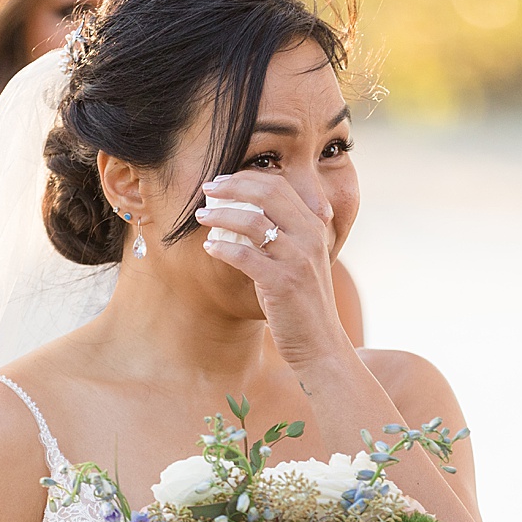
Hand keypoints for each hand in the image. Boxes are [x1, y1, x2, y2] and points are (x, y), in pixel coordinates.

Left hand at [194, 171, 350, 373]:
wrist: (320, 343)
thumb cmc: (303, 304)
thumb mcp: (300, 262)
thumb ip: (282, 237)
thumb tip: (245, 215)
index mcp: (314, 227)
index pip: (280, 186)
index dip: (247, 178)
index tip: (223, 181)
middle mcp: (309, 238)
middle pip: (267, 193)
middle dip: (232, 186)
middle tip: (207, 189)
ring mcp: (297, 259)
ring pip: (254, 221)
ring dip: (221, 214)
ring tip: (201, 216)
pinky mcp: (282, 283)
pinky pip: (245, 256)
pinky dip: (222, 248)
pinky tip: (209, 248)